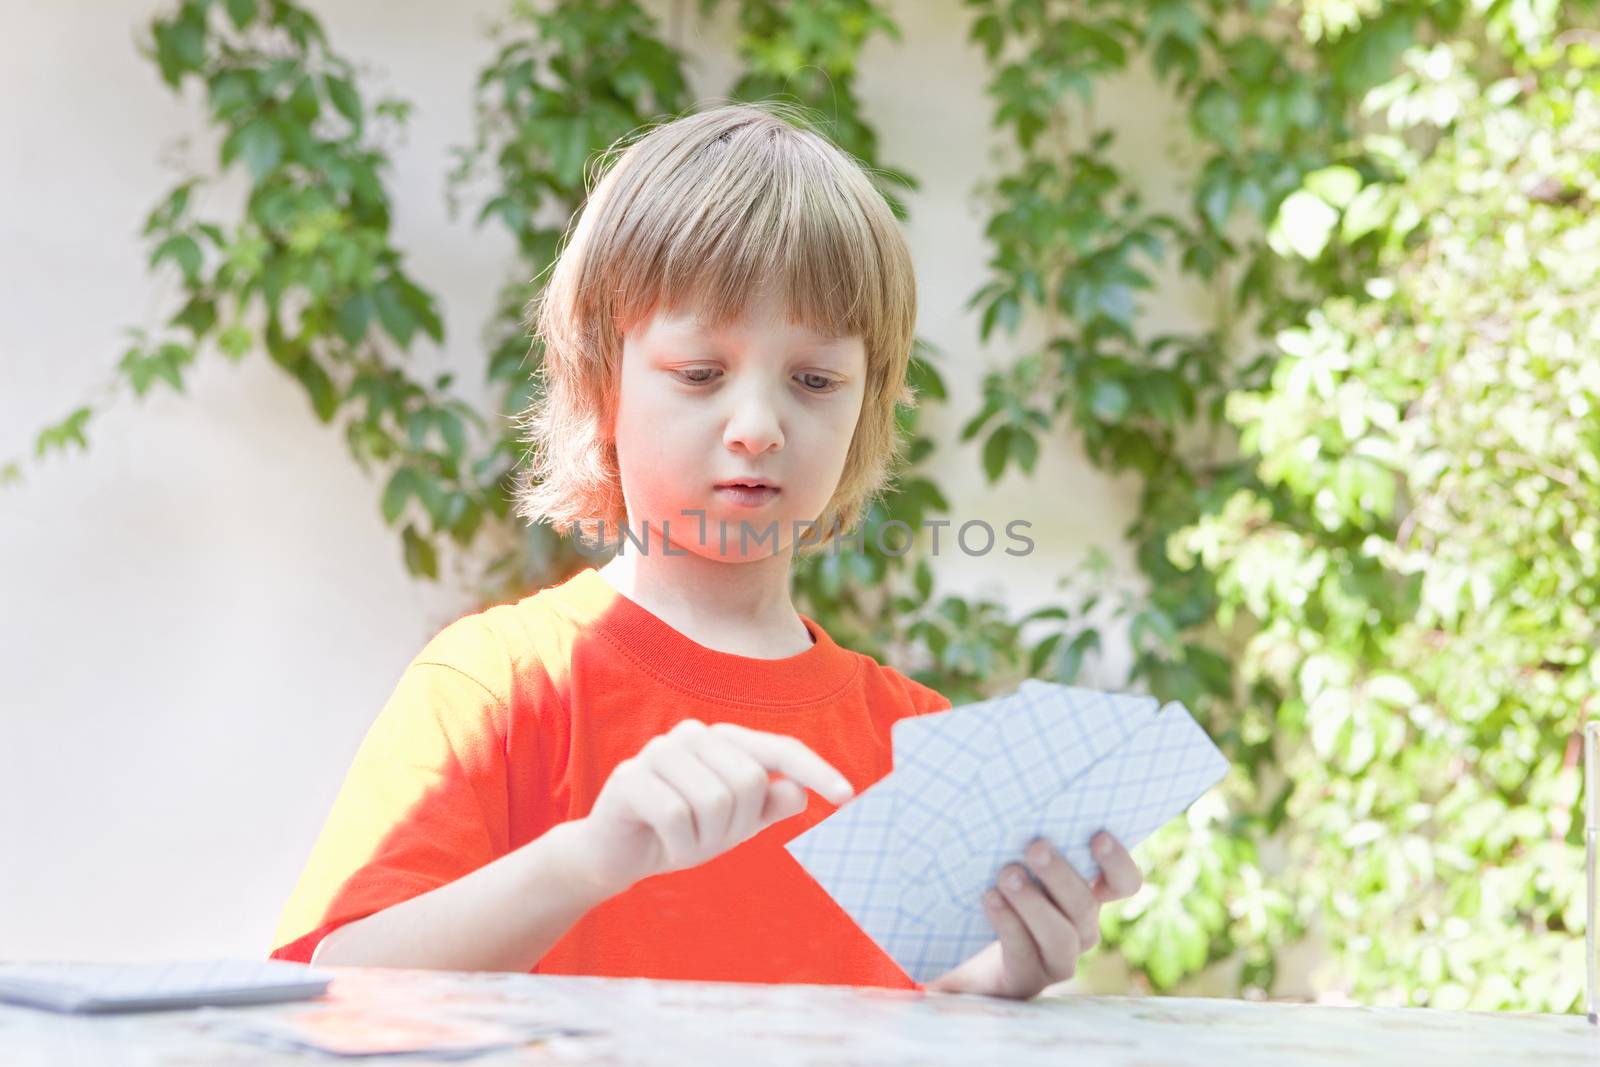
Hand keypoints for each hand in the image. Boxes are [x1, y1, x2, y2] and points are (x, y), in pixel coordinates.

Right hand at [569, 719, 854, 897]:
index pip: (779, 749)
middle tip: (706, 839)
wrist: (616, 854)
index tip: (847, 795)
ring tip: (682, 841)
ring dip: (703, 840)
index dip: (815, 769)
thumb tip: (799, 792)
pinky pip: (676, 816)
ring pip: (714, 800)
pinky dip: (677, 844)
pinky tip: (661, 844)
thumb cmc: (681, 832)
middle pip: (748, 782)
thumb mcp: (733, 825)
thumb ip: (767, 807)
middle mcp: (694, 736)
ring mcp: (659, 751)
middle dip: (734, 826)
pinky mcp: (631, 777)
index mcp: (724, 742)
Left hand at [925, 832, 1143, 999]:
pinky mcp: (1027, 978)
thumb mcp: (1011, 857)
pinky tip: (990, 899)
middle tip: (1035, 847)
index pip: (1124, 883)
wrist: (960, 947)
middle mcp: (1080, 928)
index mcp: (1086, 895)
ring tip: (1006, 875)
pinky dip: (1009, 924)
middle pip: (1085, 906)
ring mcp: (1057, 958)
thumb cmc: (992, 885)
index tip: (1097, 834)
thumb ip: (1026, 834)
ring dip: (1034, 903)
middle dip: (1061, 875)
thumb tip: (1015, 783)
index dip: (1117, 862)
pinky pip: (1026, 954)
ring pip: (1061, 936)